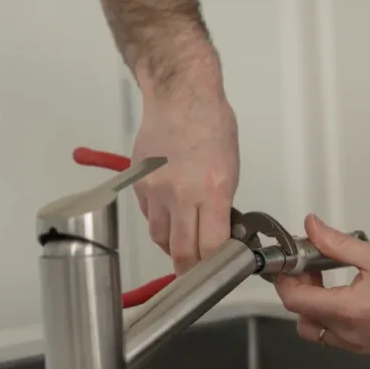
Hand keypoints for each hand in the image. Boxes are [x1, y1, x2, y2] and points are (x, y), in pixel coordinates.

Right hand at [132, 85, 238, 274]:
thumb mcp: (230, 167)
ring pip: (160, 237)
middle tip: (196, 273)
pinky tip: (169, 212)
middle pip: (181, 251)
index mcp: (212, 190)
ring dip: (172, 245)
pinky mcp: (139, 183)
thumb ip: (221, 203)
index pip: (210, 247)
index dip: (214, 266)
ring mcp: (156, 190)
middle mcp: (181, 194)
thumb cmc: (211, 123)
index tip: (218, 271)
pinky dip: (158, 220)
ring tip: (182, 243)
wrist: (179, 95)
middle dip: (190, 268)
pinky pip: (148, 215)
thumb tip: (217, 231)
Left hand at [274, 214, 369, 353]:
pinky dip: (332, 316)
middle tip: (310, 267)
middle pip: (302, 319)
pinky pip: (337, 336)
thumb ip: (336, 242)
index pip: (296, 301)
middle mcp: (352, 335)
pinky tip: (346, 293)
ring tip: (328, 279)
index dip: (285, 280)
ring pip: (317, 331)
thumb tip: (312, 228)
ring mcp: (361, 345)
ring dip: (314, 307)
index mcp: (350, 311)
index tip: (289, 263)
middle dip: (299, 292)